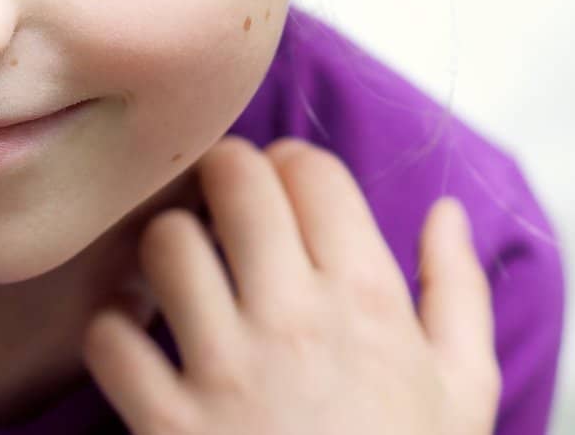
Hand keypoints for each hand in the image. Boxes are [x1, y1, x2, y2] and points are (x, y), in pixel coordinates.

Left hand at [82, 136, 500, 434]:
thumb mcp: (465, 394)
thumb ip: (457, 292)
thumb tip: (446, 210)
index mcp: (371, 302)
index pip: (311, 170)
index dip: (291, 165)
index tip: (284, 191)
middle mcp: (295, 321)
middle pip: (232, 179)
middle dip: (223, 177)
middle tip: (225, 210)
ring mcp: (225, 372)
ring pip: (164, 242)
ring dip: (167, 249)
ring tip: (182, 274)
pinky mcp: (166, 423)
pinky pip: (109, 336)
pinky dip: (113, 333)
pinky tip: (139, 343)